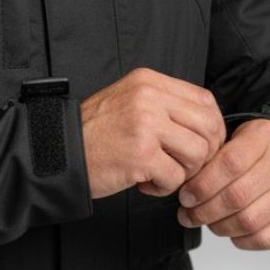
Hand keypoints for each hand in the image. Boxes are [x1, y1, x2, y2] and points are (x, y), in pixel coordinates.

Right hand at [79, 68, 226, 199]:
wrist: (58, 152)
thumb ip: (164, 104)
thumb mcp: (129, 100)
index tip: (201, 145)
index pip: (205, 100)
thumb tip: (207, 125)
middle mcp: (149, 98)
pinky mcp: (141, 154)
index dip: (211, 128)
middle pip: (208, 127)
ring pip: (198, 153)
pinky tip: (144, 182)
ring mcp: (146, 125)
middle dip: (204, 154)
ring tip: (159, 173)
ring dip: (183, 172)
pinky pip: (176, 177)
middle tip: (183, 165)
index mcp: (148, 81)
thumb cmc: (93, 132)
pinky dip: (164, 188)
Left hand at [176, 119, 269, 249]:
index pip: (229, 164)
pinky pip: (266, 238)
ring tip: (207, 222)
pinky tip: (230, 231)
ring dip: (219, 227)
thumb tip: (183, 187)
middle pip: (237, 196)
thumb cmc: (253, 151)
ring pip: (249, 221)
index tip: (185, 197)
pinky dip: (241, 240)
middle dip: (204, 211)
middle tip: (187, 216)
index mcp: (264, 136)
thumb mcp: (233, 138)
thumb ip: (211, 157)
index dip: (202, 185)